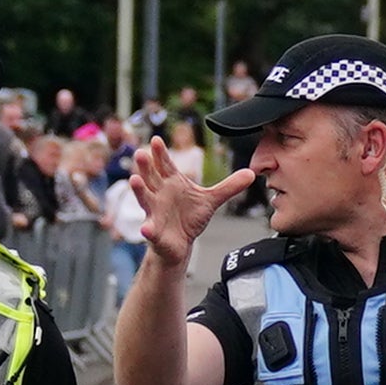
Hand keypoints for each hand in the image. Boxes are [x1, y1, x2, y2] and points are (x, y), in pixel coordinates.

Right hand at [123, 126, 238, 267]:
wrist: (181, 244)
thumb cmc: (190, 217)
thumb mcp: (211, 200)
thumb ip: (229, 186)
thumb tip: (251, 173)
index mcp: (172, 182)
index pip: (165, 165)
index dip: (160, 153)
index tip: (156, 140)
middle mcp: (159, 194)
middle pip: (151, 177)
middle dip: (145, 166)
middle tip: (140, 153)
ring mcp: (154, 212)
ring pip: (145, 198)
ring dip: (139, 189)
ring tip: (134, 180)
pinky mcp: (155, 231)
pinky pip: (150, 229)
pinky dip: (148, 229)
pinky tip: (146, 228)